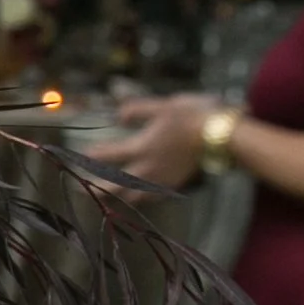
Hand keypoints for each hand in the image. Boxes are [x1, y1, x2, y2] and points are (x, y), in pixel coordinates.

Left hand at [89, 92, 217, 186]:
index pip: (109, 155)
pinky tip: (135, 196)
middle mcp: (148, 169)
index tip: (82, 155)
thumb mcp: (163, 105)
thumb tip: (118, 116)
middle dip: (97, 188)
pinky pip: (151, 197)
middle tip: (80, 189)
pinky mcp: (175, 184)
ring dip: (116, 196)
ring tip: (104, 196)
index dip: (93, 155)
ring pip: (132, 195)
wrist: (222, 136)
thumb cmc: (193, 116)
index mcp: (142, 147)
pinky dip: (138, 198)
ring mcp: (162, 180)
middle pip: (115, 185)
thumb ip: (137, 110)